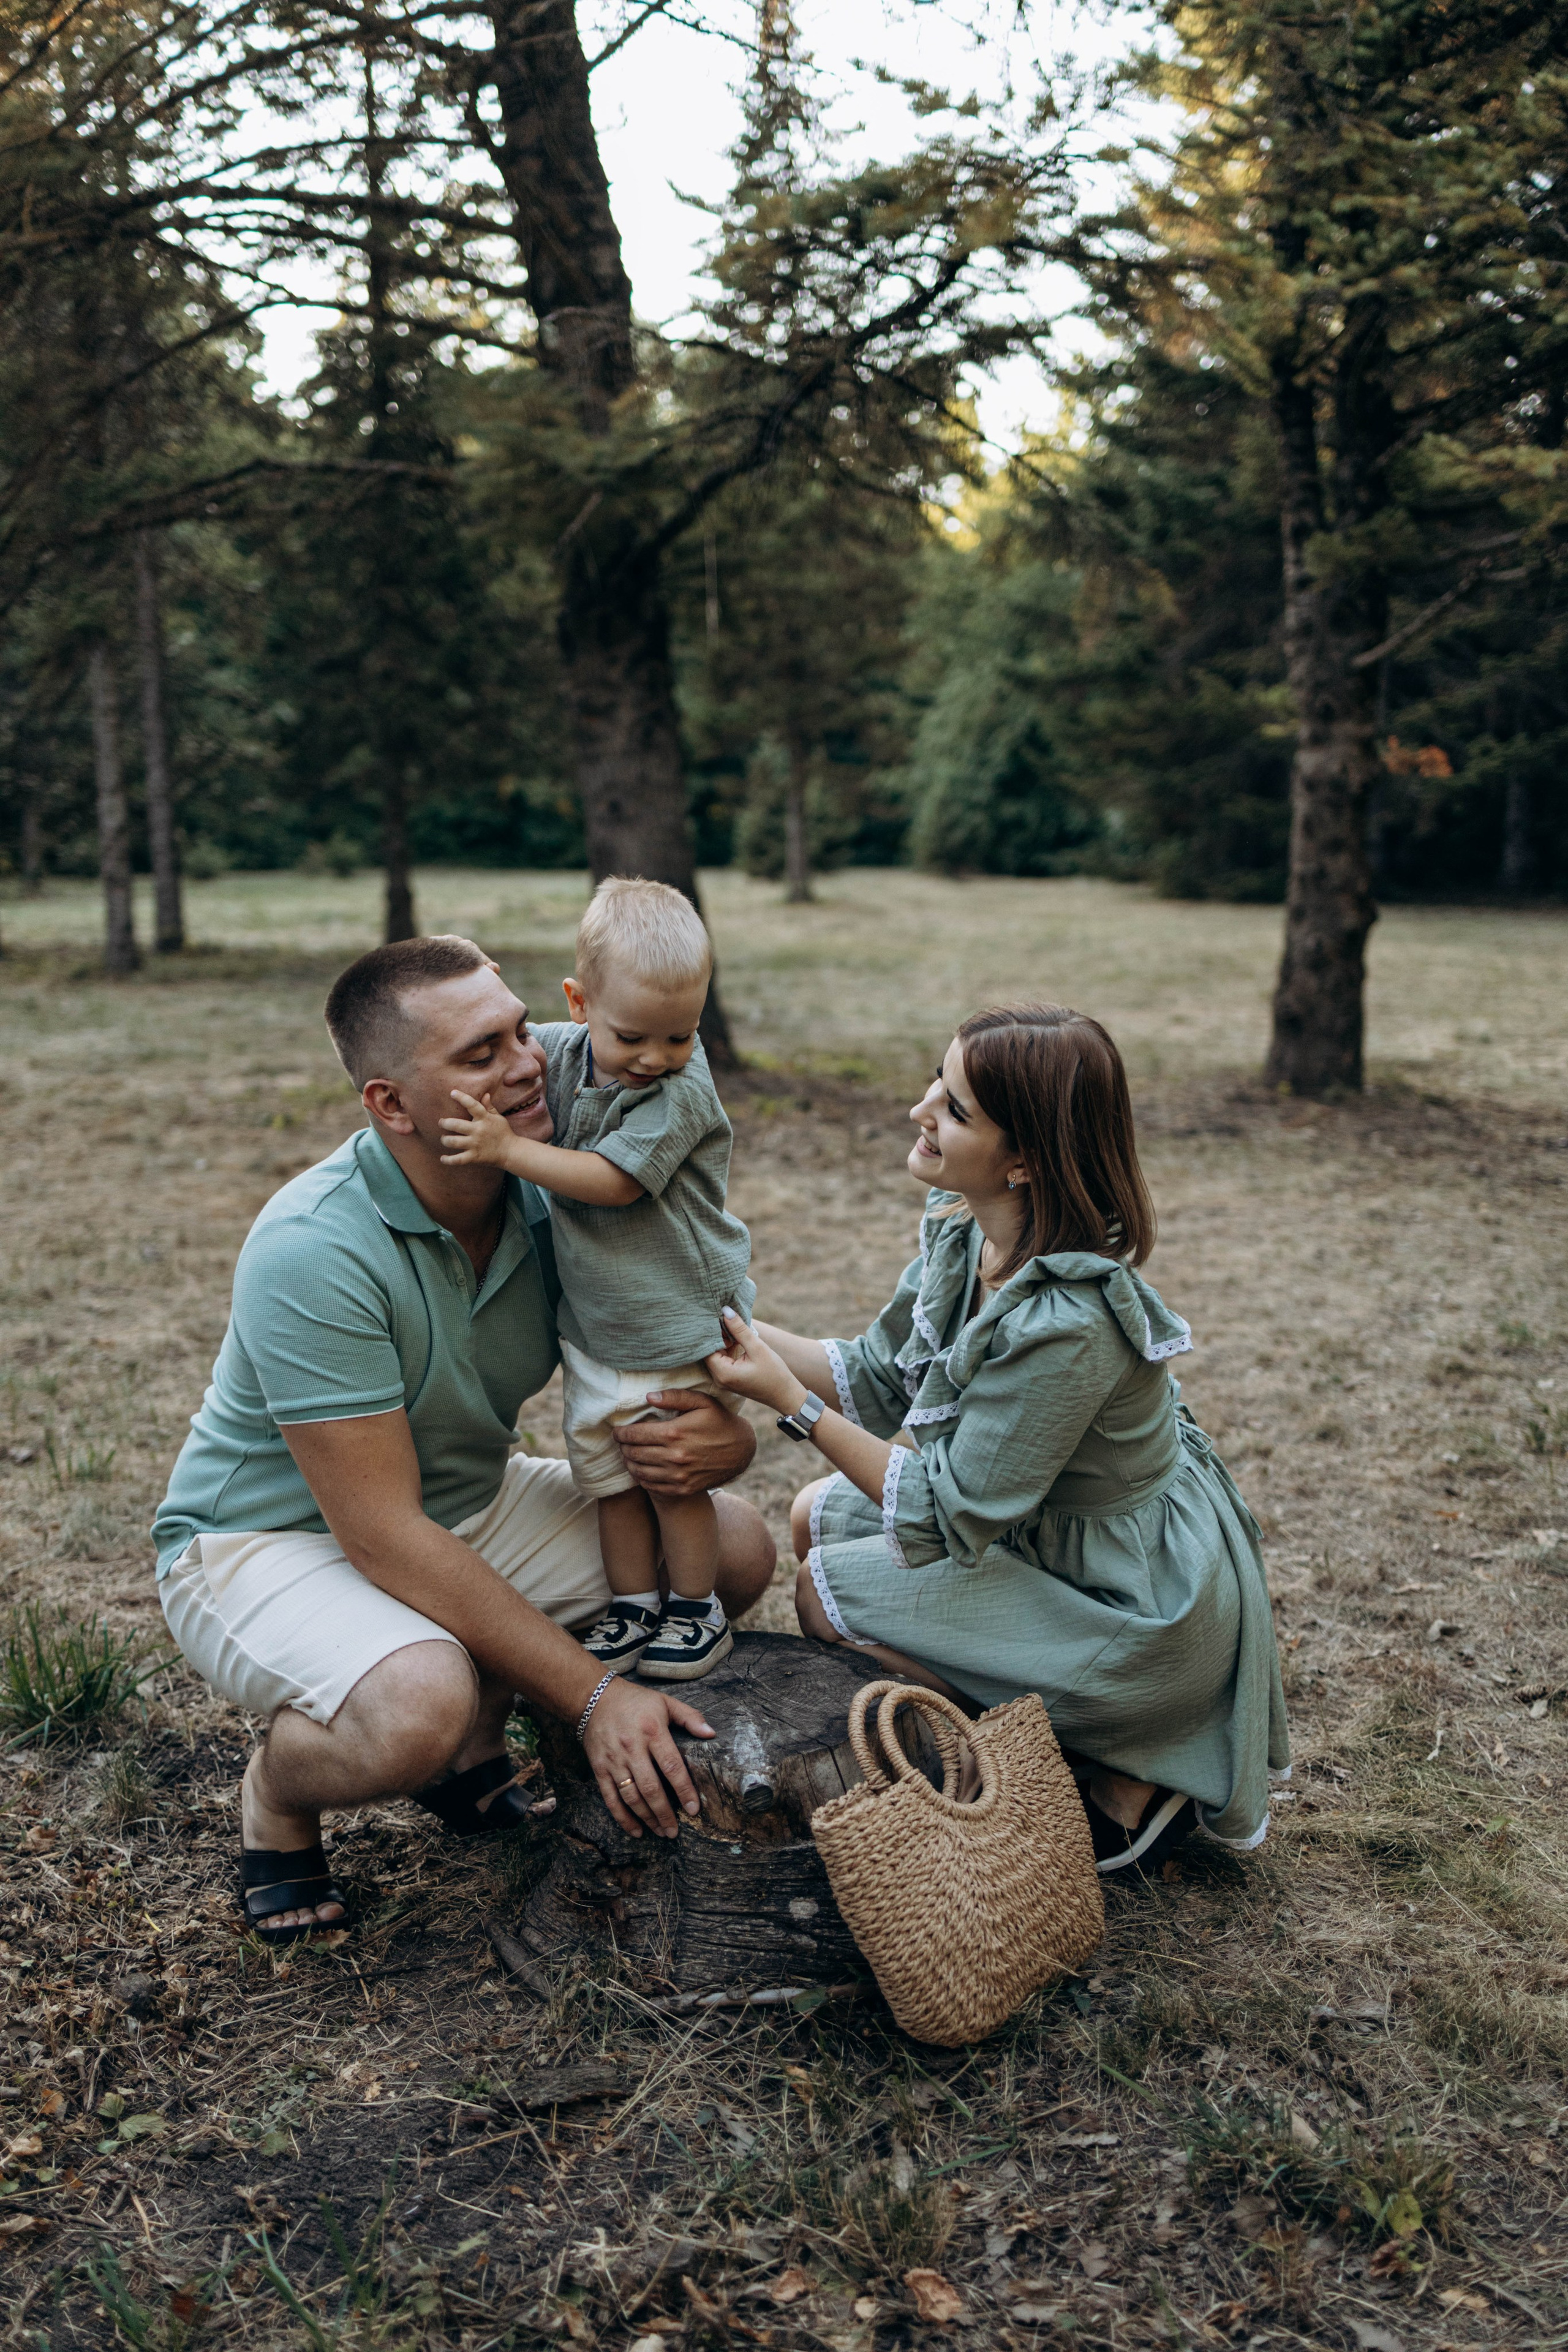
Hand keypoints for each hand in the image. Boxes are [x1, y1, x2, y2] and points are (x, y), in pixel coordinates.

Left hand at [439, 1088, 519, 1167]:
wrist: (511, 1151)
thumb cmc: (503, 1132)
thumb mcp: (498, 1117)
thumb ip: (489, 1107)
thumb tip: (485, 1094)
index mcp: (484, 1118)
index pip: (472, 1105)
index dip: (461, 1097)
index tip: (452, 1093)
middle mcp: (478, 1130)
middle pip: (456, 1125)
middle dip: (444, 1123)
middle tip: (441, 1122)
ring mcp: (475, 1144)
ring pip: (453, 1141)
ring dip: (444, 1140)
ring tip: (443, 1138)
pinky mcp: (474, 1157)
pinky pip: (458, 1159)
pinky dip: (448, 1160)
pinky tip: (443, 1158)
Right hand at [581, 1677, 713, 1836]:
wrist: (594, 1698)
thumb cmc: (635, 1701)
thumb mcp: (665, 1702)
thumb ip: (689, 1717)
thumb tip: (711, 1733)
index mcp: (652, 1731)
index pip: (671, 1766)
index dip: (684, 1790)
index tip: (694, 1809)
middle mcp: (632, 1748)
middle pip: (651, 1788)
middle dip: (664, 1813)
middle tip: (675, 1831)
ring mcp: (614, 1761)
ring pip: (631, 1797)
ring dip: (646, 1818)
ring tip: (661, 1832)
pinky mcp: (599, 1769)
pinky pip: (610, 1798)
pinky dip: (622, 1817)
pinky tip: (636, 1830)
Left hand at [613, 1388, 756, 1497]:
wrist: (741, 1451)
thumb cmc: (719, 1421)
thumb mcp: (702, 1402)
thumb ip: (675, 1397)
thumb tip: (649, 1397)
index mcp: (675, 1433)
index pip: (635, 1434)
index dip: (621, 1433)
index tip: (616, 1431)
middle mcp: (674, 1457)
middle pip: (634, 1453)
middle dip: (623, 1447)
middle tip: (621, 1442)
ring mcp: (678, 1476)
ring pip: (640, 1471)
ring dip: (629, 1463)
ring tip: (628, 1455)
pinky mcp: (683, 1489)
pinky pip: (652, 1486)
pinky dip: (642, 1478)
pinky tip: (641, 1469)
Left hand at [705, 1309, 804, 1414]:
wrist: (785, 1394)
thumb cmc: (774, 1373)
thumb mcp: (757, 1348)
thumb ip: (740, 1330)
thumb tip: (725, 1311)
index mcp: (723, 1373)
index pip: (707, 1347)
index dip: (712, 1331)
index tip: (718, 1316)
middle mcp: (719, 1379)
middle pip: (709, 1351)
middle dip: (717, 1335)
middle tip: (725, 1318)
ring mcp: (723, 1380)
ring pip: (716, 1354)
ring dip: (723, 1341)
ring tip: (732, 1326)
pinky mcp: (729, 1378)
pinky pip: (722, 1360)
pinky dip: (727, 1348)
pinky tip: (736, 1338)